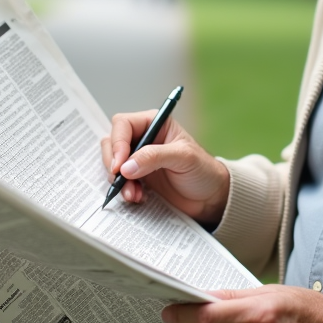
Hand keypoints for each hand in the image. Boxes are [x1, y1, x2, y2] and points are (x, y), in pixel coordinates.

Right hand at [101, 110, 229, 224]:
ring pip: (113, 163)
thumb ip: (154, 157)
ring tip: (133, 194)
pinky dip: (124, 190)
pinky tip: (137, 197)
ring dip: (118, 180)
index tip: (119, 165)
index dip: (117, 143)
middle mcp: (143, 139)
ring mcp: (139, 159)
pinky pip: (120, 181)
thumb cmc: (203, 171)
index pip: (123, 124)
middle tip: (120, 179)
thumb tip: (126, 166)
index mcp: (154, 124)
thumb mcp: (183, 158)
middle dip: (113, 163)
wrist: (211, 198)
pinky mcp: (138, 178)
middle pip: (112, 142)